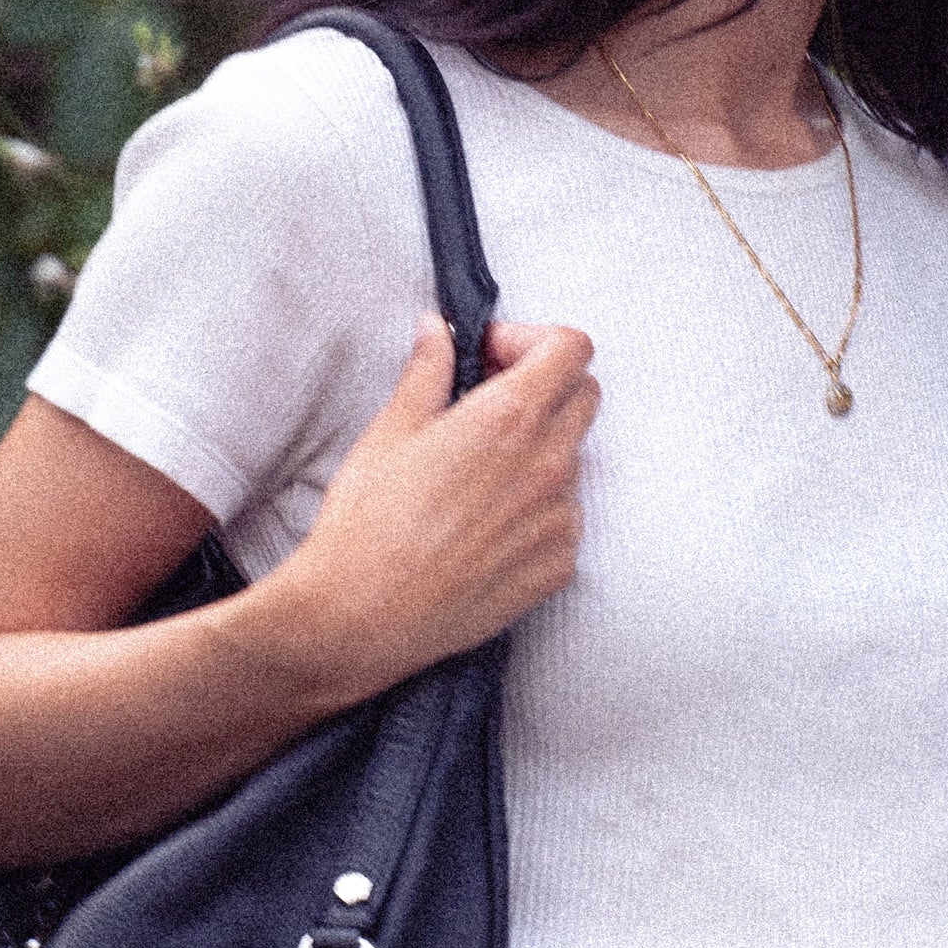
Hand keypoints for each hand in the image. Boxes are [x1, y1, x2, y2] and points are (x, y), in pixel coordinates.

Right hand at [276, 314, 597, 696]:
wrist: (362, 616)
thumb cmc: (369, 523)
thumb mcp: (392, 429)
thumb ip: (428, 370)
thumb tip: (438, 331)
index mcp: (511, 418)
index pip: (573, 348)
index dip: (534, 341)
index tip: (492, 357)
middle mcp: (550, 465)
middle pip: (584, 396)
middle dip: (544, 386)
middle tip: (487, 403)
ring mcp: (561, 520)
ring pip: (574, 460)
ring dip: (539, 449)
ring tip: (478, 472)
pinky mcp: (558, 566)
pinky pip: (566, 519)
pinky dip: (537, 507)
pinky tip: (484, 523)